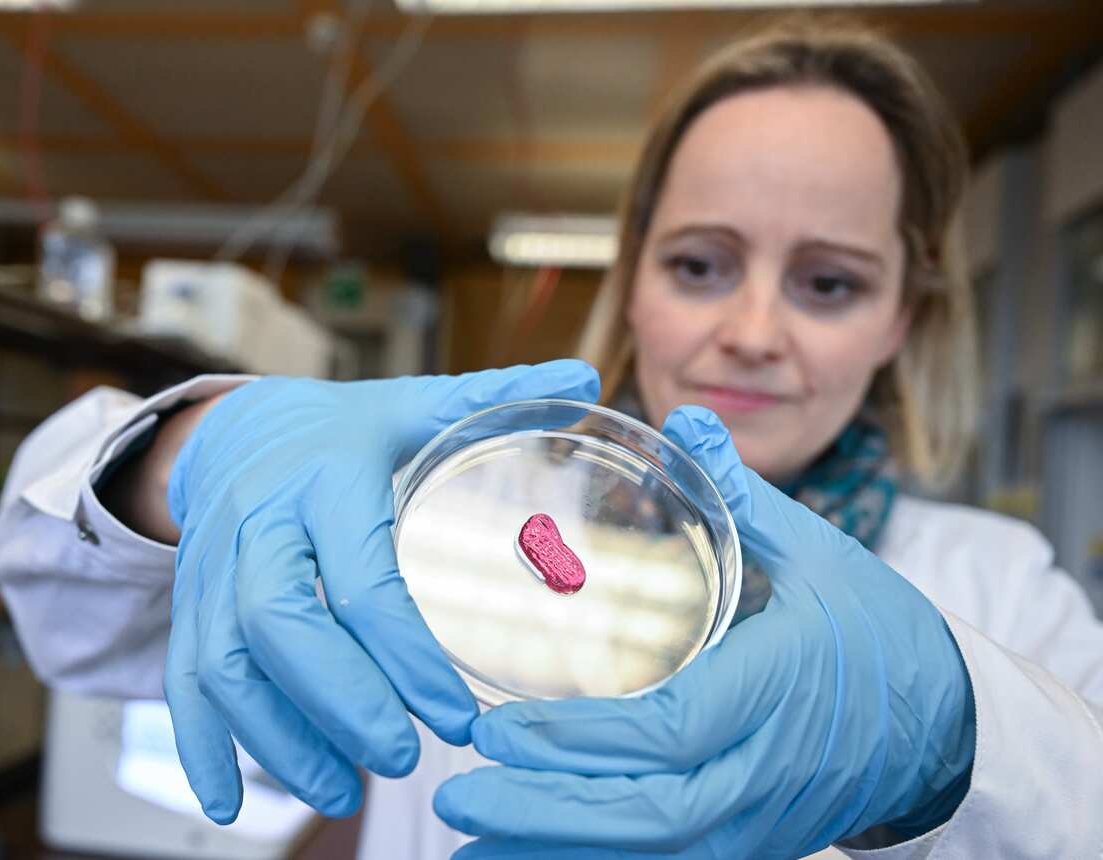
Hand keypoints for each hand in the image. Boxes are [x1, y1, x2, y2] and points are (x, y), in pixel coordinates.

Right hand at [164, 361, 600, 822]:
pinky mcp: (188, 606)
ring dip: (277, 736)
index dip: (403, 651)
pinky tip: (230, 802)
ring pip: (223, 662)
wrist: (235, 430)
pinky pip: (181, 679)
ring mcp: (210, 569)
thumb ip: (495, 400)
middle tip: (401, 758)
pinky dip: (200, 744)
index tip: (455, 713)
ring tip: (341, 791)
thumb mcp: (411, 405)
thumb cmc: (339, 431)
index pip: (358, 573)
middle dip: (338, 697)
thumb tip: (585, 377)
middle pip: (275, 620)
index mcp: (323, 478)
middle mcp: (257, 525)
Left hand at [434, 406, 974, 858]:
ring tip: (469, 843)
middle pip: (649, 812)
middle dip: (548, 811)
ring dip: (558, 853)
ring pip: (653, 852)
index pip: (670, 730)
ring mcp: (759, 818)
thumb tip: (686, 418)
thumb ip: (745, 496)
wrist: (944, 723)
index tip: (499, 732)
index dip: (582, 740)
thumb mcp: (820, 556)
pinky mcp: (752, 842)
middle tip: (458, 795)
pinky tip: (526, 856)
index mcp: (777, 689)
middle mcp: (764, 769)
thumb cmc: (875, 631)